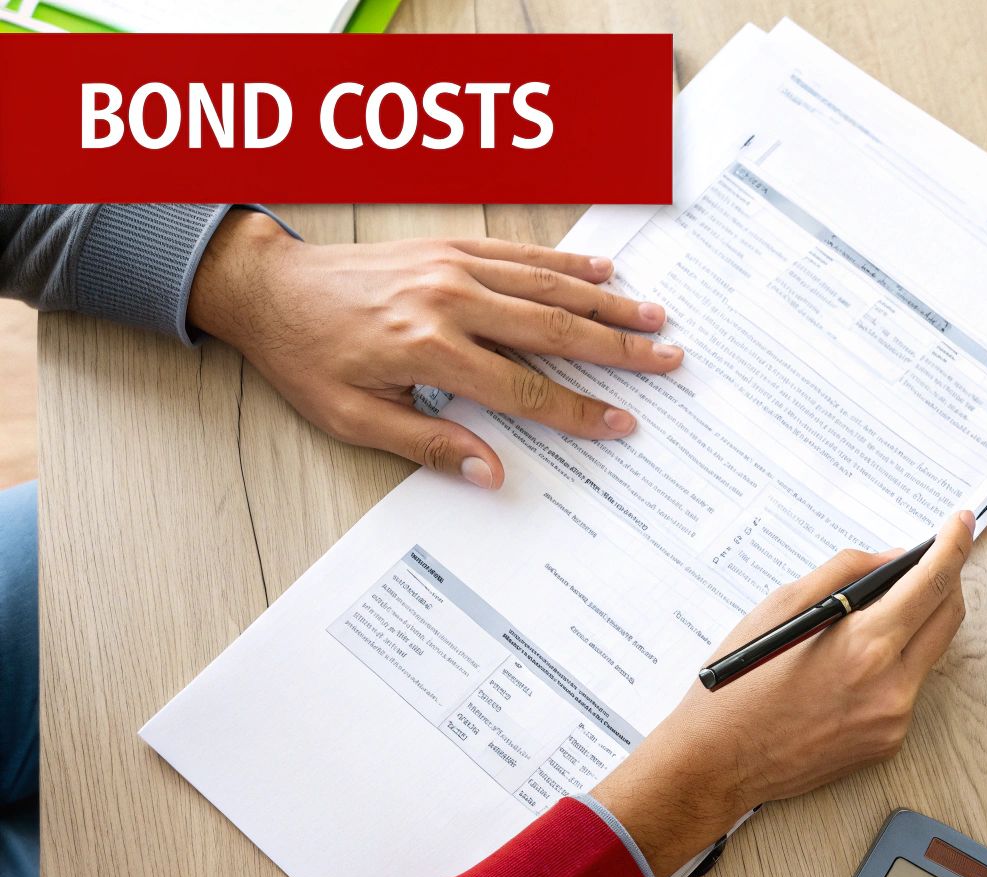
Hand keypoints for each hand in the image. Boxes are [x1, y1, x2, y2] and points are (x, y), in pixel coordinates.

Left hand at [187, 210, 681, 488]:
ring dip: (605, 304)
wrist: (270, 287)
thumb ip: (425, 443)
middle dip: (617, 349)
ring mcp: (453, 267)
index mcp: (428, 349)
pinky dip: (565, 264)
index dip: (578, 411)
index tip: (621, 424)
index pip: (523, 388)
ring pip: (547, 287)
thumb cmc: (308, 357)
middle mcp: (449, 301)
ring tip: (654, 318)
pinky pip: (520, 254)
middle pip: (553, 331)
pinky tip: (601, 274)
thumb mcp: (351, 417)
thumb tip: (490, 471)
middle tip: (667, 360)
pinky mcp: (450, 246)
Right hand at [593, 510, 975, 876]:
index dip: (954, 544)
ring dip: (917, 622)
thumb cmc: (739, 684)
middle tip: (925, 559)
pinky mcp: (888, 743)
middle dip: (945, 579)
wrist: (716, 763)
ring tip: (876, 610)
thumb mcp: (781, 607)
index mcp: (864, 645)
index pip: (934, 581)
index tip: (961, 521)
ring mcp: (894, 720)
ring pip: (931, 653)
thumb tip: (893, 559)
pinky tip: (853, 663)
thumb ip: (845, 574)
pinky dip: (893, 663)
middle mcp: (891, 686)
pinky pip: (908, 688)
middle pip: (949, 616)